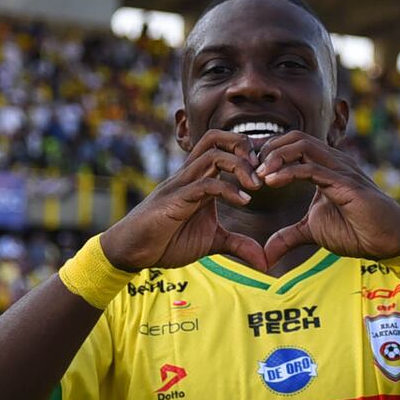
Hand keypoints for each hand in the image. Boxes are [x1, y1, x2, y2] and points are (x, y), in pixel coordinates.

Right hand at [100, 130, 267, 270]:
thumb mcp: (212, 243)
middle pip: (216, 138)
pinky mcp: (175, 201)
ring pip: (212, 155)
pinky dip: (228, 190)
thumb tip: (264, 261)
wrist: (132, 251)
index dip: (248, 152)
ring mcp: (181, 185)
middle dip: (243, 145)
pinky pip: (204, 185)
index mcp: (199, 179)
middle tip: (262, 170)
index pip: (223, 147)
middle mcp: (190, 175)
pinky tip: (244, 201)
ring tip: (256, 186)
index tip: (267, 171)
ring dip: (240, 166)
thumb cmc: (166, 242)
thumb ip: (238, 245)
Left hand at [255, 132, 399, 267]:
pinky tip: (271, 182)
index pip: (291, 145)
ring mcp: (340, 168)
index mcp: (324, 166)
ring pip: (302, 144)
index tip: (247, 171)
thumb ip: (287, 237)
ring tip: (258, 175)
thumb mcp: (312, 232)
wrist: (388, 241)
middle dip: (267, 149)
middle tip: (248, 170)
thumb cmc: (357, 231)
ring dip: (275, 156)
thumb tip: (265, 255)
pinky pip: (312, 168)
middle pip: (294, 136)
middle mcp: (332, 161)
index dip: (267, 153)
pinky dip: (288, 172)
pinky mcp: (345, 182)